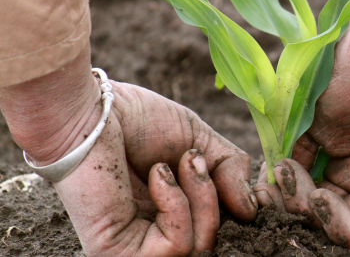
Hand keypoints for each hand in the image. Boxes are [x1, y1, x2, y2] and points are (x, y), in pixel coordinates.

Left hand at [2, 68, 256, 255]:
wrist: (93, 111)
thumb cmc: (139, 121)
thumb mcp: (201, 143)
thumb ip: (231, 173)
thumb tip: (252, 210)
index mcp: (176, 212)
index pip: (221, 229)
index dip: (241, 210)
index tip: (241, 179)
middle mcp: (157, 234)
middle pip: (217, 241)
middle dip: (218, 197)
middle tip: (199, 160)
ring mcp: (138, 247)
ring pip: (201, 248)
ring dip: (201, 197)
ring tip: (179, 163)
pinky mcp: (119, 252)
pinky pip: (176, 247)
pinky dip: (177, 206)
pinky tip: (157, 175)